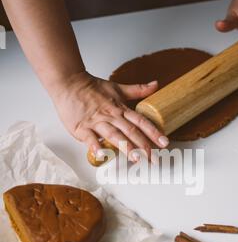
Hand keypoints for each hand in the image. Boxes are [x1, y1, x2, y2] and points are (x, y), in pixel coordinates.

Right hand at [53, 71, 168, 161]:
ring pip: (113, 135)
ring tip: (135, 158)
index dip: (153, 132)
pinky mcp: (82, 127)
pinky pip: (89, 138)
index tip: (164, 142)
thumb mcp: (118, 88)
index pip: (141, 121)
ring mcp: (96, 122)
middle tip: (153, 158)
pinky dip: (95, 146)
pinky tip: (101, 155)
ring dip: (125, 147)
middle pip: (130, 131)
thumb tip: (156, 85)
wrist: (68, 83)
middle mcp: (111, 116)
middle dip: (143, 145)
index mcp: (120, 109)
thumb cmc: (92, 88)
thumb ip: (138, 89)